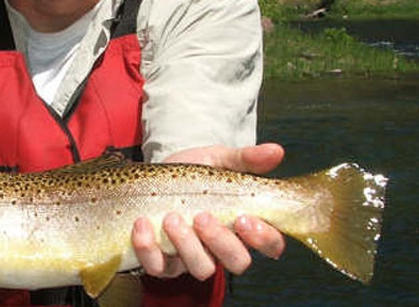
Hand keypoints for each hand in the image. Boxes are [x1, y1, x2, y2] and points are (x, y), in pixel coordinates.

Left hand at [131, 143, 285, 280]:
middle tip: (203, 217)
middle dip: (221, 241)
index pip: (269, 244)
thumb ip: (246, 158)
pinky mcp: (162, 262)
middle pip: (237, 261)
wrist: (151, 176)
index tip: (245, 219)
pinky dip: (148, 249)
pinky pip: (158, 267)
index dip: (264, 238)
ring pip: (201, 268)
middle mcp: (220, 247)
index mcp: (242, 225)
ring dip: (187, 245)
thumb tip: (276, 151)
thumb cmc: (191, 173)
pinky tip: (142, 224)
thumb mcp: (218, 160)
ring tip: (170, 218)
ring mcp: (191, 257)